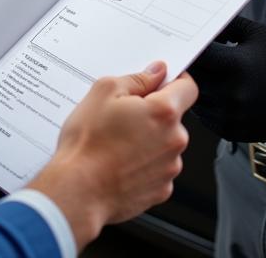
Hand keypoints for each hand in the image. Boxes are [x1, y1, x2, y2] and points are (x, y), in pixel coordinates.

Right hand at [27, 62, 197, 249]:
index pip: (187, 88)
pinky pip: (158, 167)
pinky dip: (144, 163)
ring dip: (148, 139)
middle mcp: (174, 140)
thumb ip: (137, 78)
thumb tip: (155, 73)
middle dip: (152, 113)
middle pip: (173, 117)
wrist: (78, 192)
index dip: (174, 80)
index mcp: (164, 112)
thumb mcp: (103, 92)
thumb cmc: (88, 144)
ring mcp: (169, 168)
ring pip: (165, 143)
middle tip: (123, 115)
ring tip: (116, 143)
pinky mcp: (161, 190)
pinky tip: (120, 162)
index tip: (160, 81)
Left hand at [189, 17, 265, 142]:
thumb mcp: (259, 35)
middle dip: (190, 68)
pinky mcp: (231, 131)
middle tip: (188, 59)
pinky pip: (205, 117)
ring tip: (201, 77)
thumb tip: (205, 25)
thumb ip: (229, 26)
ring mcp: (230, 115)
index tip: (188, 43)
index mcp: (234, 65)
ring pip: (195, 99)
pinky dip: (205, 106)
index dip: (190, 48)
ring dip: (195, 88)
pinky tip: (213, 94)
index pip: (197, 55)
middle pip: (192, 78)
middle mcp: (229, 93)